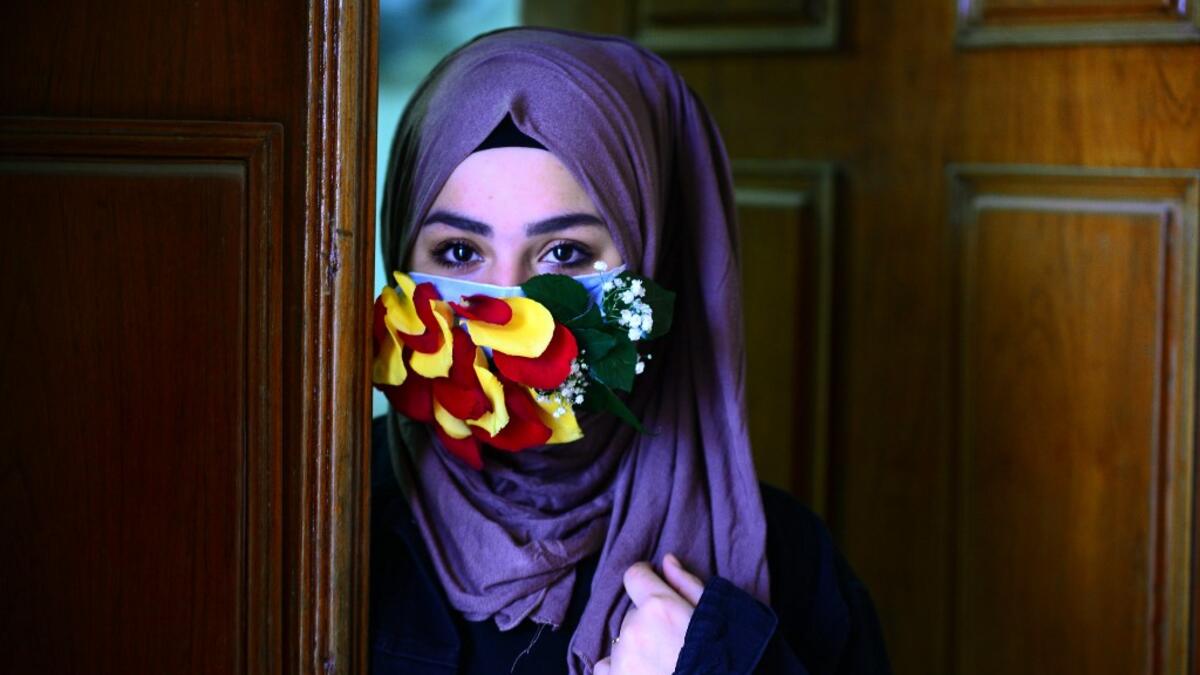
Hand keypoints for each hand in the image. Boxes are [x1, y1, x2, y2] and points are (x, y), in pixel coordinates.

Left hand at [594, 553, 706, 674]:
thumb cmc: (724, 656)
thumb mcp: (715, 616)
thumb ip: (687, 585)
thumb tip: (666, 561)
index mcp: (659, 606)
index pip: (635, 575)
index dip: (646, 578)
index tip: (652, 585)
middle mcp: (634, 629)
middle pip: (633, 613)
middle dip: (648, 622)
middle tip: (673, 643)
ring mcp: (622, 659)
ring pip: (620, 640)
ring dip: (635, 647)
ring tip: (661, 665)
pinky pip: (605, 667)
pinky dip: (618, 670)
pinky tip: (642, 674)